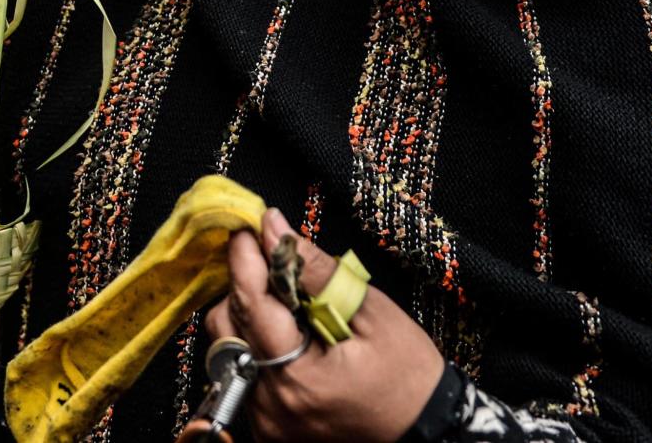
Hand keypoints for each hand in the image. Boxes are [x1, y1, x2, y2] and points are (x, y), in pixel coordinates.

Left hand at [204, 209, 444, 441]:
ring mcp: (267, 420)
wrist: (424, 428)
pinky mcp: (269, 425)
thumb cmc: (408, 375)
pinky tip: (289, 332)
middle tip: (271, 259)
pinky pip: (244, 368)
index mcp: (299, 378)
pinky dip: (258, 341)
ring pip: (230, 345)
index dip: (245, 259)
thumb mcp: (373, 314)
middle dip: (244, 284)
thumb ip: (317, 270)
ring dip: (249, 313)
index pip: (251, 304)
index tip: (248, 228)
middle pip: (227, 325)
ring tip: (286, 299)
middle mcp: (272, 405)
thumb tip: (276, 230)